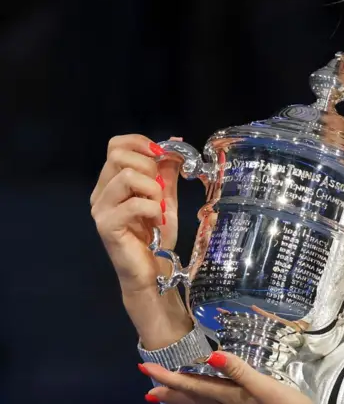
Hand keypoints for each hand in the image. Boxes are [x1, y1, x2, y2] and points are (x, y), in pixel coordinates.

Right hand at [91, 134, 192, 349]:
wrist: (153, 270)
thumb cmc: (157, 235)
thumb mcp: (166, 197)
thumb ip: (166, 172)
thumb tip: (174, 141)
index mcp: (112, 181)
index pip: (115, 144)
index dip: (140, 143)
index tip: (162, 156)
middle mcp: (101, 192)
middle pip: (119, 155)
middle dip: (150, 166)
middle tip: (161, 190)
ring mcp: (100, 209)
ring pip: (127, 176)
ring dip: (153, 189)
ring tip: (159, 208)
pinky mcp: (106, 226)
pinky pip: (133, 203)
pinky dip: (153, 208)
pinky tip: (156, 221)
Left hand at [139, 352, 313, 403]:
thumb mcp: (267, 388)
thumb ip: (240, 372)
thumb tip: (212, 355)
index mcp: (229, 396)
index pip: (191, 386)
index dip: (167, 377)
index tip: (143, 369)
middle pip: (191, 398)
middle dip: (169, 391)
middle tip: (147, 388)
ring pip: (201, 403)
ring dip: (182, 399)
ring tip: (163, 397)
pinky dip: (203, 402)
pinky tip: (206, 399)